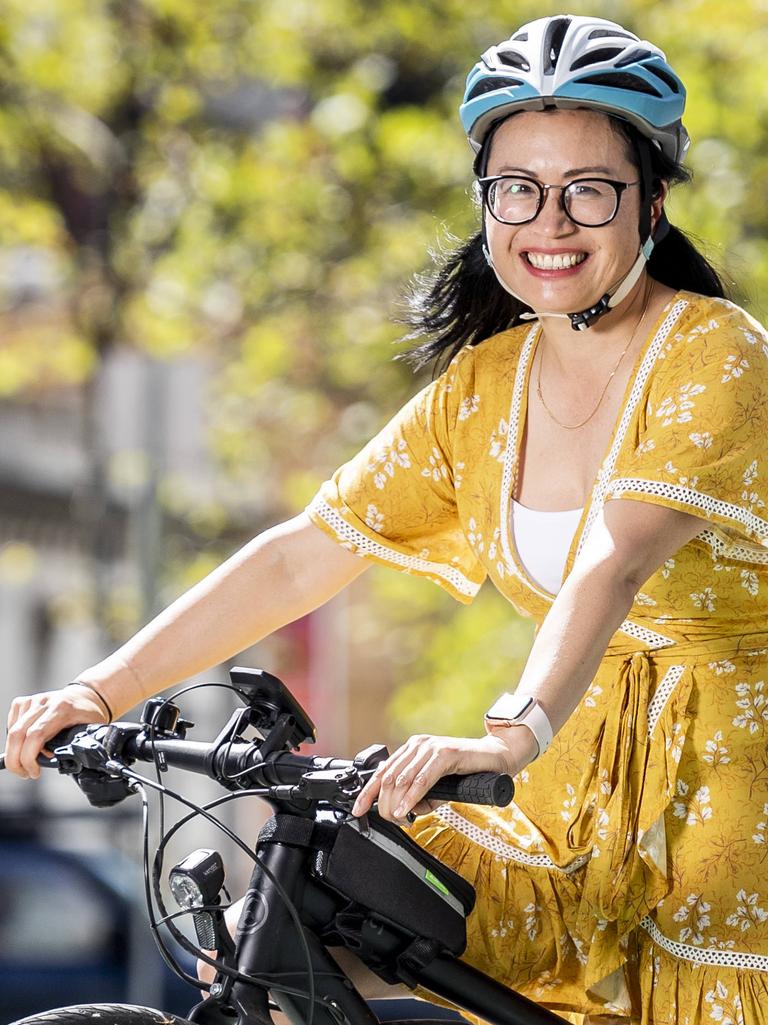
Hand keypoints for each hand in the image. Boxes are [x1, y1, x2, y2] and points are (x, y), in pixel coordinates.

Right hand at [5, 687, 109, 779]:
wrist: (84, 696)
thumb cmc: (87, 715)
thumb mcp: (90, 732)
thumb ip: (77, 747)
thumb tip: (62, 765)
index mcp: (62, 709)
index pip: (36, 734)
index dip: (29, 758)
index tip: (34, 772)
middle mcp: (45, 702)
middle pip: (17, 734)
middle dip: (16, 761)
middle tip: (25, 773)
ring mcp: (33, 700)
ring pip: (12, 732)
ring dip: (14, 753)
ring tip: (27, 763)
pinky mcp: (23, 702)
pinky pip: (11, 726)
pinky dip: (14, 741)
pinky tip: (25, 746)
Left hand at [350, 728, 536, 822]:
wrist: (495, 759)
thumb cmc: (465, 773)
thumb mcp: (436, 789)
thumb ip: (418, 798)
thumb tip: (403, 813)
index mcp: (410, 750)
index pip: (382, 772)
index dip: (367, 793)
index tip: (357, 811)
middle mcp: (417, 745)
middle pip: (389, 777)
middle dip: (384, 803)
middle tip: (391, 820)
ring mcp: (430, 747)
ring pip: (403, 778)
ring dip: (397, 802)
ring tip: (398, 817)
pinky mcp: (445, 753)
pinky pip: (423, 777)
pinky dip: (413, 795)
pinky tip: (407, 808)